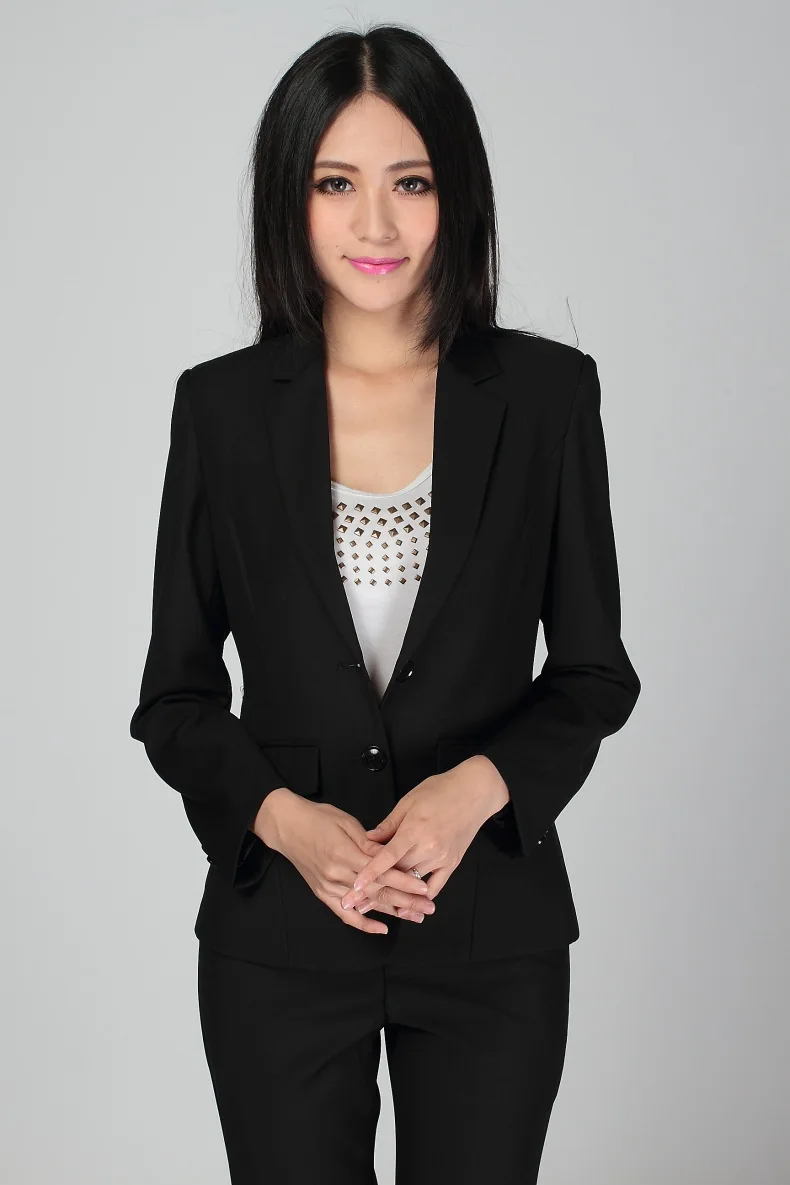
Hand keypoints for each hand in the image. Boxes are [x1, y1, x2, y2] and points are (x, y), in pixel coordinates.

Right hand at [254, 790, 434, 933]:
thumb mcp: (347, 823)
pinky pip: (344, 914)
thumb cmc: (317, 818)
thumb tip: (392, 856)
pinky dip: (363, 923)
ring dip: (391, 912)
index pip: (382, 873)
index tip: (424, 888)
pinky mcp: (322, 893)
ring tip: (414, 917)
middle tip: (428, 907)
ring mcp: (328, 887)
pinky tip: (381, 928)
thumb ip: (370, 844)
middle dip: (406, 902)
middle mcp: (337, 874)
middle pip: (378, 892)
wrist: (286, 825)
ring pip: (366, 905)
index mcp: (345, 854)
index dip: (404, 881)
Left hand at [339, 755, 509, 909]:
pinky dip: (421, 898)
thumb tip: (369, 840)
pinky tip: (408, 907)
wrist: (474, 791)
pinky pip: (434, 887)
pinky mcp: (452, 863)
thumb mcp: (409, 801)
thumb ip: (388, 824)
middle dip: (375, 888)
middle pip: (398, 874)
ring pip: (413, 883)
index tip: (355, 887)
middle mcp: (429, 847)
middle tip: (355, 900)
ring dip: (394, 894)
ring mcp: (442, 858)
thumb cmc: (440, 790)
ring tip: (374, 904)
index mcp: (415, 830)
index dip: (370, 873)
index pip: (388, 857)